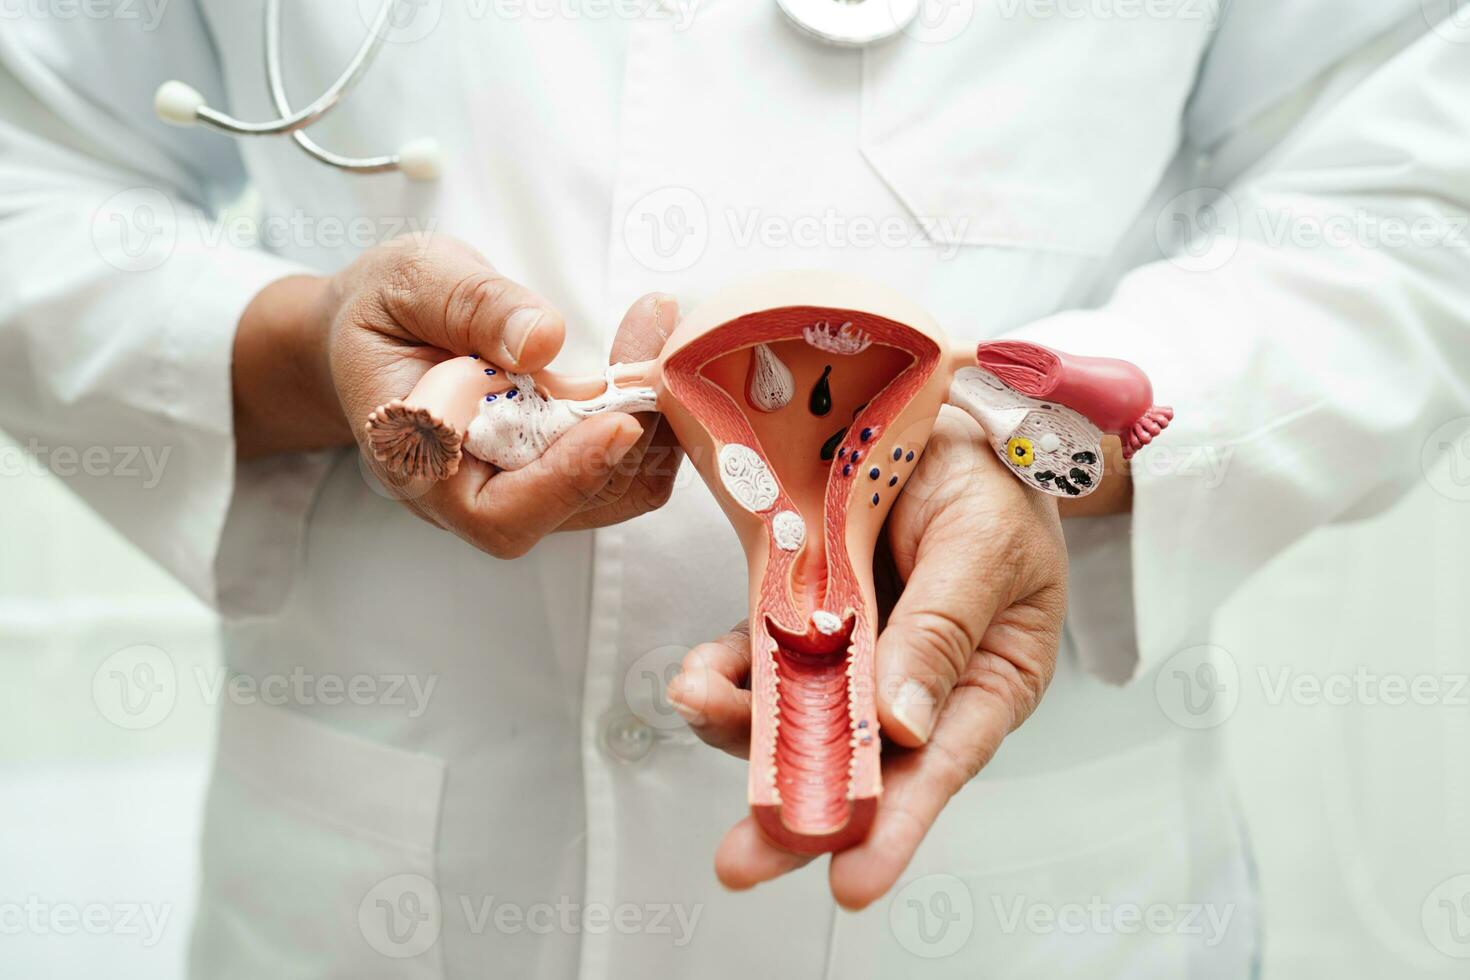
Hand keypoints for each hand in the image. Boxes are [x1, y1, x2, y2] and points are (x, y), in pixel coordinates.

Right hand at [232, 234, 679, 556]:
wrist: (374, 335)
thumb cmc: (385, 311)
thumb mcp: (412, 280)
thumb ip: (472, 305)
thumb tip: (541, 340)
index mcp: (419, 460)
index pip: (496, 510)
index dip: (565, 478)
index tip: (619, 423)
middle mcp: (471, 493)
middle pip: (572, 505)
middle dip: (631, 435)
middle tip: (659, 354)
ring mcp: (519, 488)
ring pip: (611, 490)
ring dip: (654, 424)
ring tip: (660, 340)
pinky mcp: (555, 469)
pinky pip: (621, 466)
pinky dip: (650, 417)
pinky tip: (650, 354)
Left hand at [667, 406, 1066, 907]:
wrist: (949, 414)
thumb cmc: (994, 482)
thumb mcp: (986, 546)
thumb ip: (944, 631)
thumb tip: (902, 724)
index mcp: (984, 680)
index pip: (940, 765)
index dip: (895, 824)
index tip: (851, 879)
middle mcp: (914, 683)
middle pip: (856, 766)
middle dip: (797, 814)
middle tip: (743, 861)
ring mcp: (852, 651)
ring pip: (795, 717)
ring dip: (743, 732)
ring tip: (701, 706)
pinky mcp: (803, 615)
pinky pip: (760, 658)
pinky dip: (726, 673)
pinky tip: (697, 678)